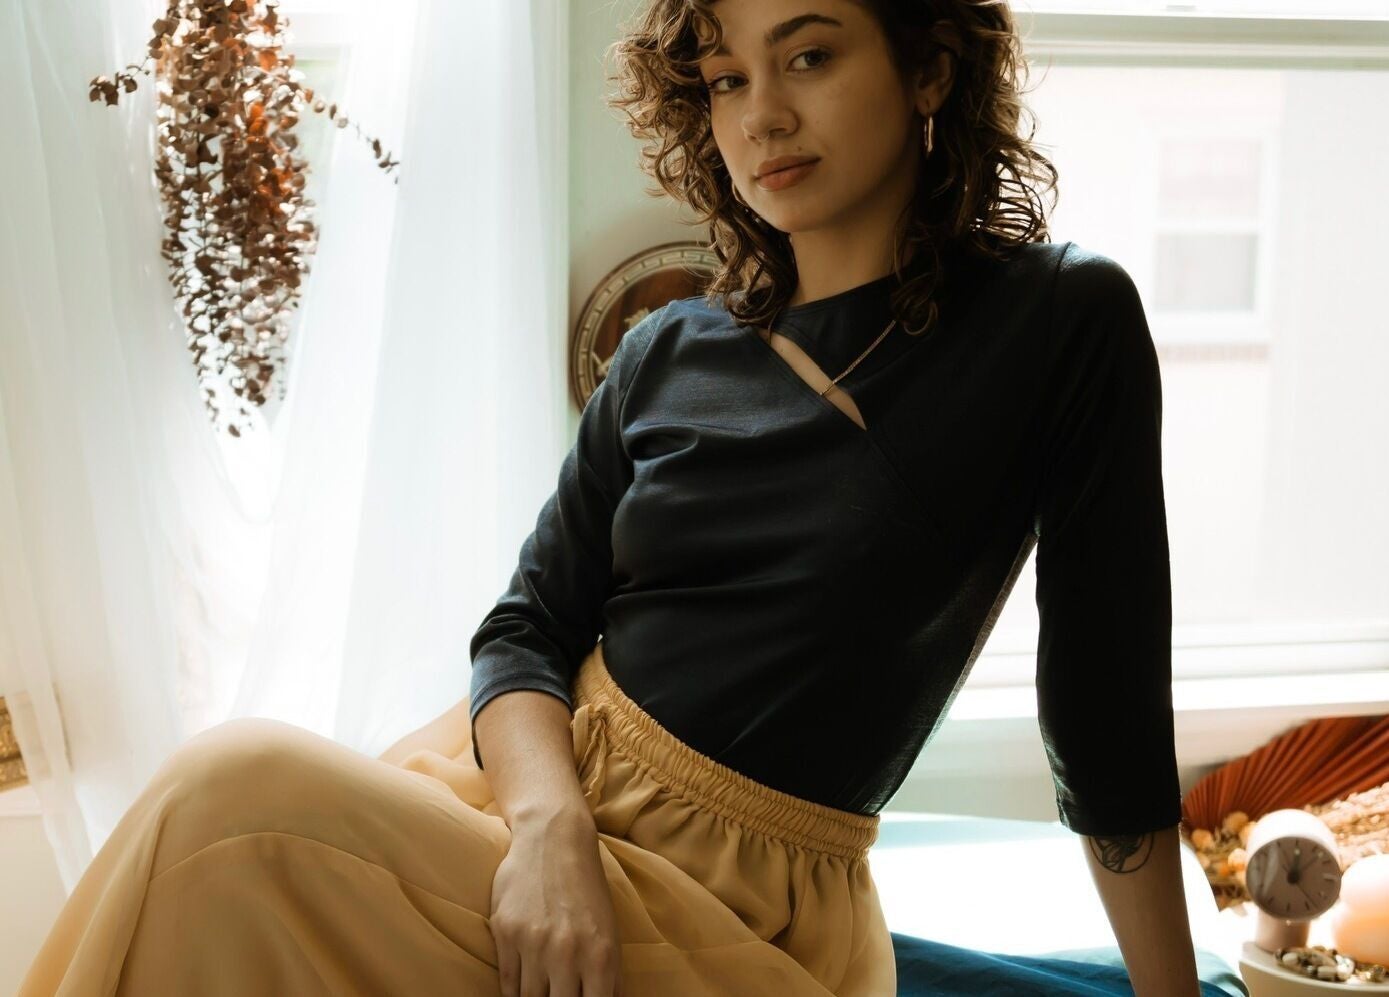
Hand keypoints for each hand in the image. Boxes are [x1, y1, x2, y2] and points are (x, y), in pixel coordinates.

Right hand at [489, 811, 624, 996]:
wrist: (553, 837)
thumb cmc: (586, 886)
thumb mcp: (609, 928)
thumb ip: (609, 973)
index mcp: (600, 954)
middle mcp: (567, 952)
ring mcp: (533, 943)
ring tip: (542, 993)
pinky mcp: (506, 932)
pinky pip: (507, 982)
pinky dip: (514, 993)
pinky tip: (521, 991)